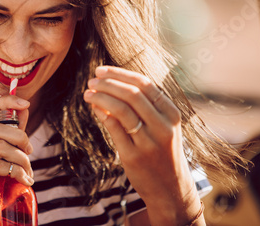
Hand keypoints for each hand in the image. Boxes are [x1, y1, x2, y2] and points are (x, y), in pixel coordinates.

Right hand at [0, 95, 33, 225]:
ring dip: (21, 160)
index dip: (7, 100)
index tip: (26, 103)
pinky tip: (25, 180)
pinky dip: (18, 172)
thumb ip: (15, 132)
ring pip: (0, 147)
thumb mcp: (9, 154)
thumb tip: (24, 107)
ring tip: (28, 172)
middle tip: (30, 153)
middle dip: (21, 138)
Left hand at [83, 66, 201, 224]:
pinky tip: (94, 108)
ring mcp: (148, 142)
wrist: (170, 189)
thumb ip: (145, 106)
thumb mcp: (163, 126)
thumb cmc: (163, 152)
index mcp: (171, 114)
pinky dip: (101, 114)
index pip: (145, 84)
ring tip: (88, 93)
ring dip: (101, 97)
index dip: (120, 74)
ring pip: (121, 109)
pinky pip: (113, 128)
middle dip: (108, 84)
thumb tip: (113, 83)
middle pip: (132, 94)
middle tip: (92, 80)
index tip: (101, 70)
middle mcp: (163, 126)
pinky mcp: (133, 156)